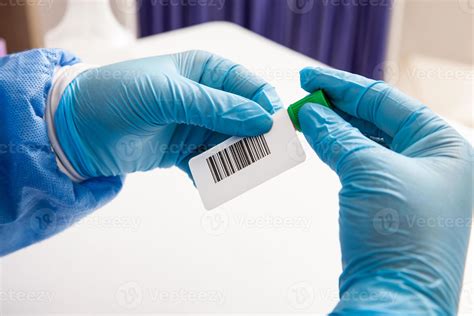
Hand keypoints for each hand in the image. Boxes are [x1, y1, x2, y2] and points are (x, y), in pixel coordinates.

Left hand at [54, 50, 281, 178]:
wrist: (77, 128)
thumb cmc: (119, 95)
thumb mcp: (168, 95)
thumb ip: (215, 107)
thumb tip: (262, 120)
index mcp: (205, 71)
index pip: (249, 85)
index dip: (266, 104)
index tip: (276, 127)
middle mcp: (205, 98)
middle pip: (245, 117)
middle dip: (256, 137)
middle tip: (265, 158)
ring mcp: (195, 126)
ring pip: (229, 143)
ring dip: (237, 159)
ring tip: (239, 175)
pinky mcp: (182, 152)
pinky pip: (209, 165)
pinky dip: (213, 176)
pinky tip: (212, 183)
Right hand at [298, 67, 471, 313]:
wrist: (394, 297)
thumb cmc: (402, 238)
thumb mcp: (369, 171)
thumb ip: (337, 136)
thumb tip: (312, 113)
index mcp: (443, 145)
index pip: (386, 101)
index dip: (345, 85)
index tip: (311, 77)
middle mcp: (430, 160)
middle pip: (376, 118)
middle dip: (338, 105)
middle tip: (303, 95)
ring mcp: (408, 181)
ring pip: (364, 140)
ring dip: (334, 127)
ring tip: (305, 114)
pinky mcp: (386, 200)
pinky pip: (358, 162)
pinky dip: (335, 149)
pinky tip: (317, 139)